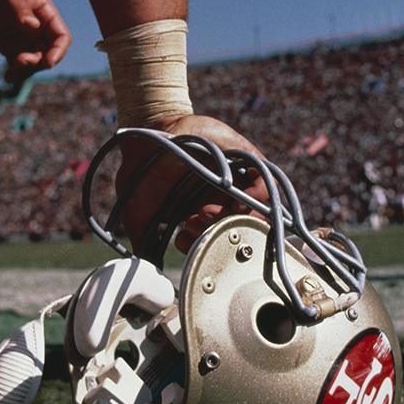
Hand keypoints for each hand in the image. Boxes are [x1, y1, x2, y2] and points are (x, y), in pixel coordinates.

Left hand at [0, 0, 71, 83]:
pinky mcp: (9, 46)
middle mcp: (38, 28)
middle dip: (38, 62)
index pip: (61, 37)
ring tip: (11, 72)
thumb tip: (33, 26)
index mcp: (44, 12)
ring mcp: (24, 38)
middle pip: (49, 53)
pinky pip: (17, 64)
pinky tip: (7, 77)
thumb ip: (19, 8)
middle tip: (19, 61)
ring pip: (34, 62)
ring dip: (26, 71)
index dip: (58, 51)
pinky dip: (15, 73)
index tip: (47, 62)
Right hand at [115, 114, 269, 256]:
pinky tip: (236, 200)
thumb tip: (144, 269)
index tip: (182, 241)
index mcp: (202, 215)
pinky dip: (255, 196)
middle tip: (194, 226)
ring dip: (236, 218)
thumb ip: (143, 240)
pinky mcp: (246, 161)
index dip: (205, 247)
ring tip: (209, 213)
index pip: (217, 241)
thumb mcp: (138, 212)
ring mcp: (235, 182)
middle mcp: (222, 201)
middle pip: (238, 228)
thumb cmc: (142, 174)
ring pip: (254, 210)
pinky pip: (265, 184)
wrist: (146, 135)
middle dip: (219, 235)